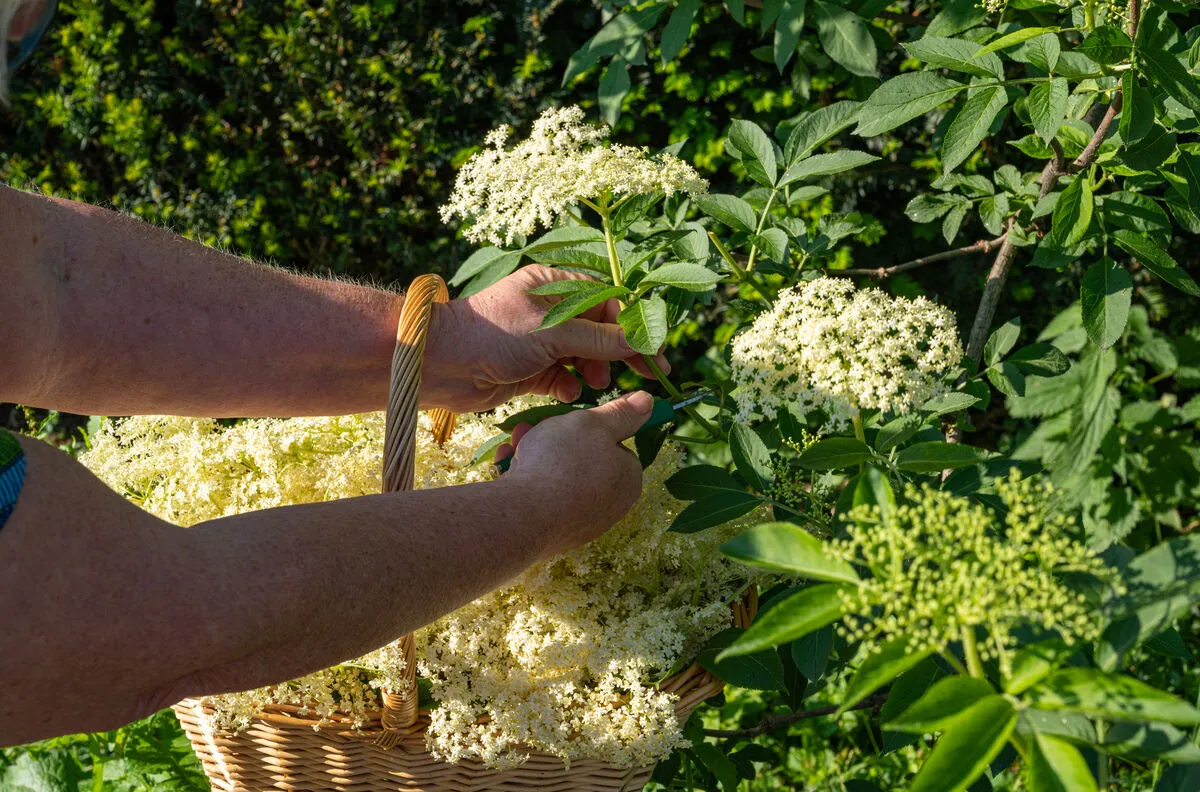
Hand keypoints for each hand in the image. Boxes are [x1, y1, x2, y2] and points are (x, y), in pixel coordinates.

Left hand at [421, 265, 668, 412]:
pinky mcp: (530, 370)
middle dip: (620, 352)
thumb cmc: (493, 334)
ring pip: (584, 357)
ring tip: (593, 382)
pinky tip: (568, 393)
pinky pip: (562, 378)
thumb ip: (599, 339)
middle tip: (648, 375)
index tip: (655, 351)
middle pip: (600, 330)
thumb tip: (640, 343)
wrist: (442, 364)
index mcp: (555, 285)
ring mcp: (540, 341)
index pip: (608, 300)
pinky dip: (569, 387)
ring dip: (594, 371)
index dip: (633, 325)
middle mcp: (550, 311)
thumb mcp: (553, 332)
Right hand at [495, 391, 652, 554]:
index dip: (588, 429)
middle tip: (535, 429)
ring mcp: (580, 523)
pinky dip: (525, 479)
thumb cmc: (562, 463)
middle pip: (583, 460)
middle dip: (555, 440)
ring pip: (556, 477)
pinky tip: (509, 467)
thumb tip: (647, 401)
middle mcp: (609, 506)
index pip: (614, 446)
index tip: (568, 420)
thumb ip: (621, 413)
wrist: (522, 515)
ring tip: (517, 444)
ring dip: (534, 454)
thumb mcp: (594, 423)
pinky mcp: (551, 533)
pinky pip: (540, 498)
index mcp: (628, 480)